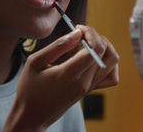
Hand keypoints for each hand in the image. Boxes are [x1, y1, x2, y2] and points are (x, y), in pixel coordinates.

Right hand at [3, 26, 118, 131]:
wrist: (32, 115)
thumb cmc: (29, 89)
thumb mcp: (35, 62)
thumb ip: (58, 46)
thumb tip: (77, 32)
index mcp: (69, 74)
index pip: (95, 48)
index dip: (90, 32)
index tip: (78, 27)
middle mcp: (84, 82)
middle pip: (105, 51)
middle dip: (95, 35)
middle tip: (80, 33)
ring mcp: (89, 88)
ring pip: (113, 62)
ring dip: (105, 47)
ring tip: (88, 43)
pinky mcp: (90, 91)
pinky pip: (112, 76)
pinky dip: (109, 63)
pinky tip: (94, 57)